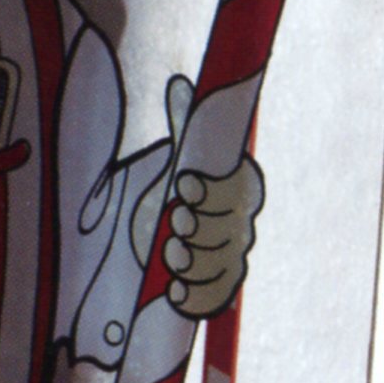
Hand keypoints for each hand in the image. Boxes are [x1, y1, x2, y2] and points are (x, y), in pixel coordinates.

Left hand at [135, 84, 263, 318]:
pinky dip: (195, 296)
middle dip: (198, 227)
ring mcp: (229, 256)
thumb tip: (182, 86)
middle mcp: (239, 224)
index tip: (182, 184)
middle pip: (232, 232)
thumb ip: (183, 127)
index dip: (211, 191)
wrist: (144, 230)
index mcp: (237, 189)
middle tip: (172, 219)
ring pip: (225, 265)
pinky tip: (174, 291)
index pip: (237, 192)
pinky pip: (217, 296)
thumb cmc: (163, 190)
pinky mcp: (214, 284)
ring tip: (168, 254)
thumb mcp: (169, 158)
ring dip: (193, 261)